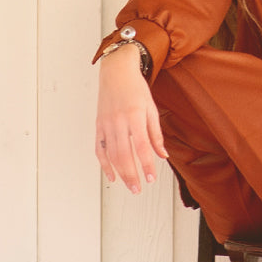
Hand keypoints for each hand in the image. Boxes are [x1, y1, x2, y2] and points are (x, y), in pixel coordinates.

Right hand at [95, 44, 166, 192]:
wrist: (116, 72)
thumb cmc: (136, 88)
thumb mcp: (151, 108)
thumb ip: (156, 134)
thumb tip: (162, 155)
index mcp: (135, 116)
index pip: (141, 146)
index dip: (146, 164)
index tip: (151, 178)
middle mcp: (119, 121)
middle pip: (124, 154)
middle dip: (131, 174)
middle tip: (138, 189)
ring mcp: (106, 124)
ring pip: (111, 154)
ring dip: (120, 173)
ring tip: (129, 185)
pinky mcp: (98, 125)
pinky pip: (100, 148)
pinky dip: (104, 164)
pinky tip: (111, 176)